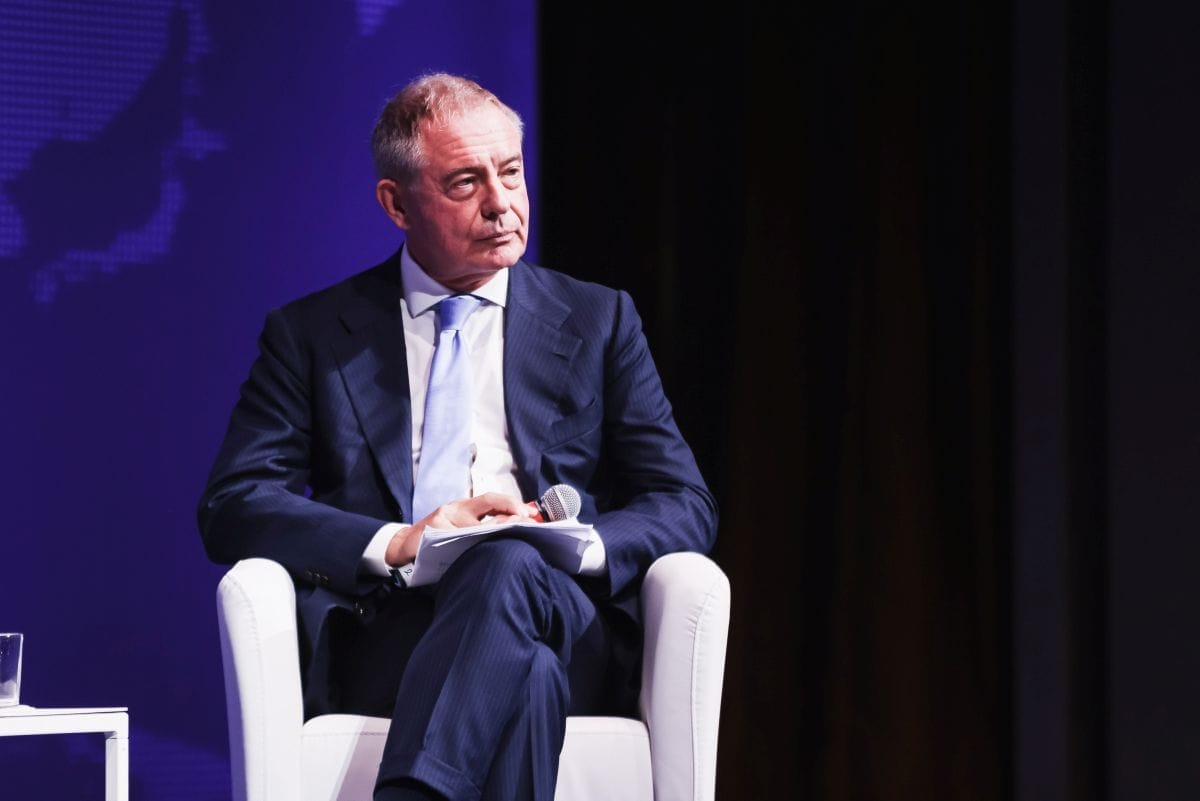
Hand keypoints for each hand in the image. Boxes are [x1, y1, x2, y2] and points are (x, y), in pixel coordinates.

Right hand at [385, 492, 533, 565]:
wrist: (405, 546)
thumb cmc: (438, 539)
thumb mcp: (460, 529)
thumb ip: (482, 527)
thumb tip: (515, 530)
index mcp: (464, 507)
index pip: (491, 499)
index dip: (511, 503)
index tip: (529, 514)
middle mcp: (455, 508)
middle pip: (488, 505)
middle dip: (511, 516)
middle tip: (528, 524)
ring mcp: (443, 518)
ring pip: (475, 525)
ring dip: (494, 533)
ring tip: (512, 539)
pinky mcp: (433, 530)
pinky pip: (456, 538)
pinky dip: (470, 546)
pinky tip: (481, 553)